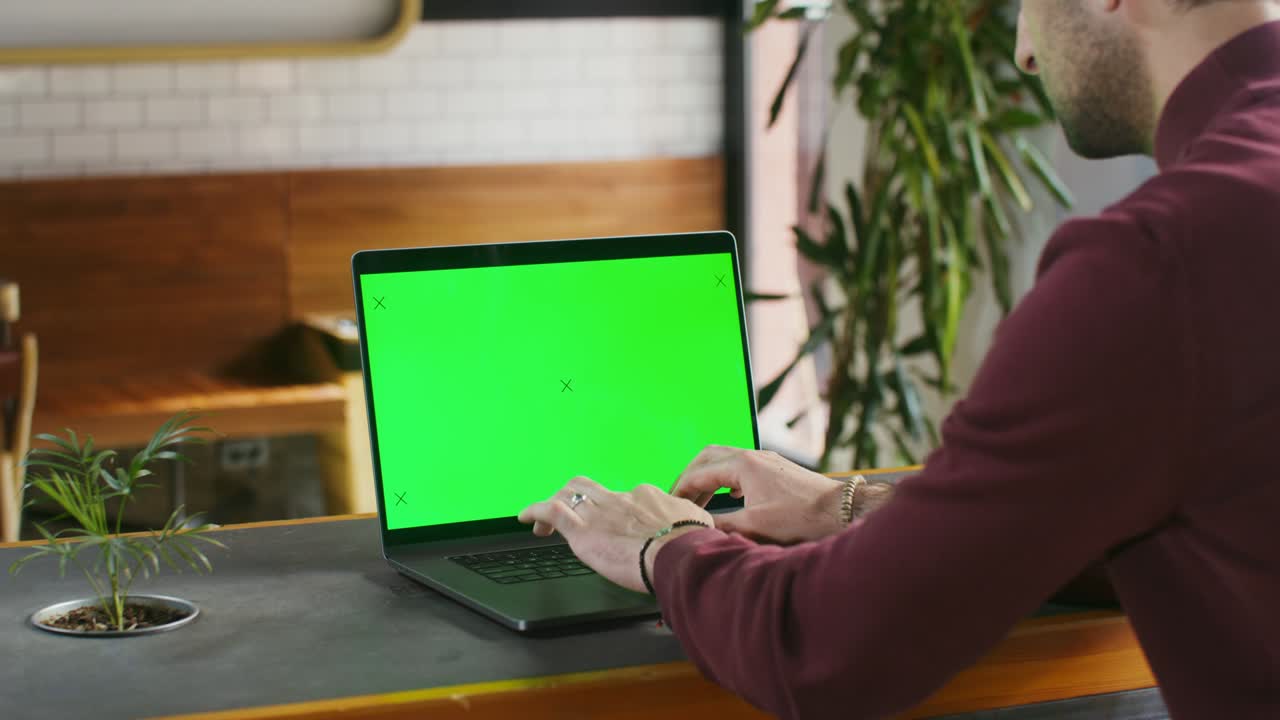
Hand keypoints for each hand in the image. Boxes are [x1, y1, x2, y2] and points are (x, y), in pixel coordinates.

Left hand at [518, 476, 713, 593]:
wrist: (680, 556)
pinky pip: (551, 511)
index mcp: (646, 498)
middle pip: (589, 488)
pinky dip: (535, 511)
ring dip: (553, 505)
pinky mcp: (583, 530)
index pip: (623, 497)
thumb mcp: (697, 525)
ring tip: (543, 522)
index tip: (611, 523)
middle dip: (576, 497)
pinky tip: (525, 517)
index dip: (612, 509)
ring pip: (568, 494)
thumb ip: (689, 523)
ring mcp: (599, 513)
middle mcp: (620, 499)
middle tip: (572, 515)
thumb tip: (696, 527)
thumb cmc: (691, 547)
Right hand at [670, 446, 846, 543]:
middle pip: (709, 457)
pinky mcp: (777, 470)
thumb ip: (722, 525)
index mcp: (743, 465)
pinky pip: (741, 467)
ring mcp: (767, 461)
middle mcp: (753, 456)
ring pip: (726, 461)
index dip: (681, 489)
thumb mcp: (755, 526)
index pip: (699, 472)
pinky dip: (726, 480)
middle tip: (679, 497)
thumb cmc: (801, 517)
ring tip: (699, 502)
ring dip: (709, 478)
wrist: (841, 510)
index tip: (669, 503)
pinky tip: (729, 498)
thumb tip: (700, 529)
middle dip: (690, 476)